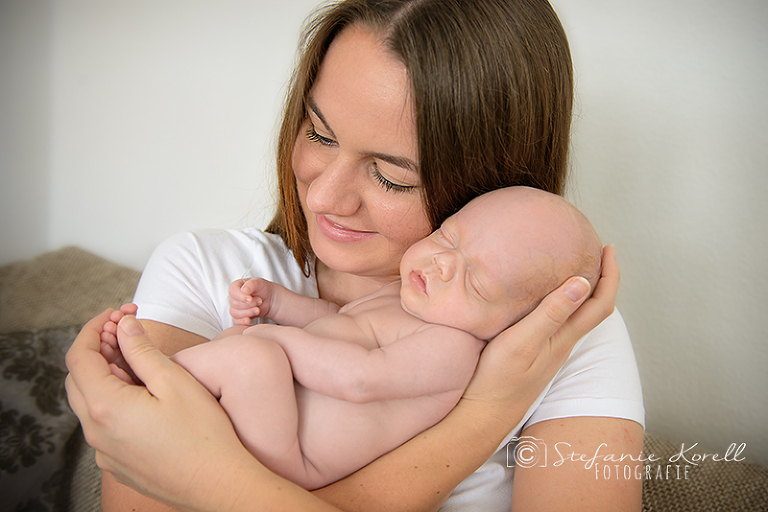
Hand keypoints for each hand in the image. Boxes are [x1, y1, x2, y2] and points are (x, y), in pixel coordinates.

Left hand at [65, 311, 261, 510]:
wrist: (219, 485)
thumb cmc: (204, 435)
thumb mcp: (174, 381)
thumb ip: (142, 350)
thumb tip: (124, 326)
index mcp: (106, 408)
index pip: (79, 356)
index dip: (95, 327)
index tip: (116, 312)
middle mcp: (96, 433)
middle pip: (78, 378)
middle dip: (99, 347)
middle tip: (128, 329)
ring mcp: (105, 452)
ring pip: (90, 402)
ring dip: (106, 374)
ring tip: (138, 357)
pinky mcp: (119, 463)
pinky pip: (104, 424)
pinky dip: (114, 399)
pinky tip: (143, 393)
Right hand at [228, 278, 274, 324]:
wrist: (268, 298)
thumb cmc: (262, 288)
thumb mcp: (258, 283)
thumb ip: (251, 284)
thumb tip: (244, 290)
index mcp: (236, 286)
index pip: (232, 291)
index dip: (240, 296)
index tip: (250, 299)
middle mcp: (233, 297)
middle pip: (235, 304)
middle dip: (249, 304)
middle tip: (259, 301)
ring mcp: (235, 308)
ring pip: (235, 313)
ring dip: (247, 313)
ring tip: (258, 310)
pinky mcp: (239, 317)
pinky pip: (236, 321)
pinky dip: (242, 322)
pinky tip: (249, 321)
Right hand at [461, 245, 619, 429]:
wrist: (483, 415)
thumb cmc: (498, 381)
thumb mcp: (522, 341)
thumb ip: (550, 313)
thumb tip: (582, 283)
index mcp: (563, 337)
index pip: (600, 303)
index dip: (610, 275)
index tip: (608, 249)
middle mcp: (562, 343)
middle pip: (594, 308)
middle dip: (601, 278)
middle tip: (594, 252)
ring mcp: (549, 350)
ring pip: (577, 316)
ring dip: (583, 290)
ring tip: (573, 267)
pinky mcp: (535, 354)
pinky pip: (559, 322)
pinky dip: (562, 303)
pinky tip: (544, 298)